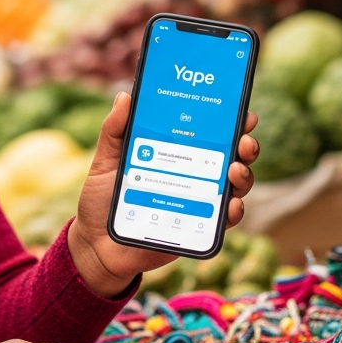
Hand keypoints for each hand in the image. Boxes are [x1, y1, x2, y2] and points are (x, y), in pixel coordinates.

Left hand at [68, 92, 259, 297]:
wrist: (96, 246)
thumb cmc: (102, 200)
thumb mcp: (106, 161)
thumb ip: (114, 131)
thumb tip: (124, 96)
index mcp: (175, 153)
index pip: (209, 132)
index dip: (230, 120)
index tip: (241, 110)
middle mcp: (193, 174)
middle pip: (231, 155)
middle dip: (245, 144)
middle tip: (243, 141)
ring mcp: (198, 201)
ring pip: (235, 185)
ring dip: (244, 175)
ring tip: (234, 169)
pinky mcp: (198, 228)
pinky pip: (224, 220)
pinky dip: (233, 211)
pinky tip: (231, 204)